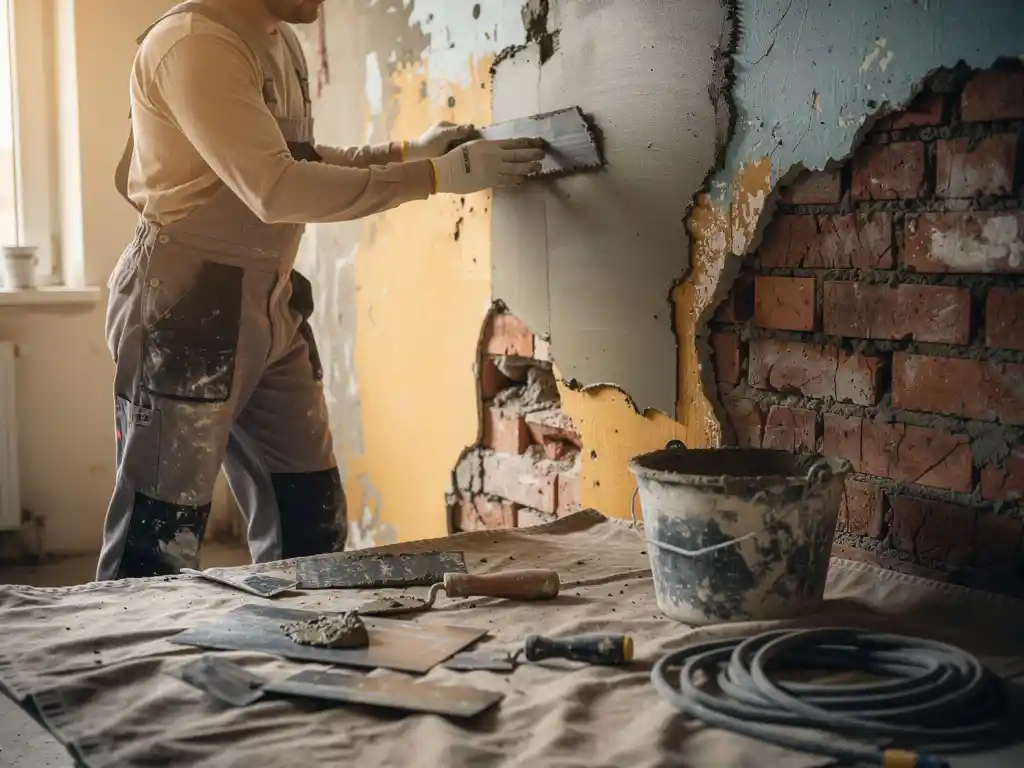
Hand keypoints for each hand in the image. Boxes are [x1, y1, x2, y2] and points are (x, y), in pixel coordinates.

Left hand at [404, 121, 475, 159]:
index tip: (481, 141)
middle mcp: (448, 133)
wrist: (416, 157)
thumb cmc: (428, 143)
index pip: (464, 128)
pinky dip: (462, 156)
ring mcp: (447, 143)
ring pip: (462, 146)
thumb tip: (472, 126)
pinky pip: (458, 153)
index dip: (472, 133)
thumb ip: (456, 131)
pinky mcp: (446, 153)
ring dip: (467, 150)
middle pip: (464, 137)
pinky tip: (468, 160)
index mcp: (447, 126)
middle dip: (471, 142)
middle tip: (480, 151)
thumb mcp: (443, 134)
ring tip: (476, 156)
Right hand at [429, 138, 545, 194]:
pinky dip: (515, 179)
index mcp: (489, 145)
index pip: (513, 142)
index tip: (538, 141)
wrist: (444, 171)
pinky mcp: (489, 181)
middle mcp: (493, 156)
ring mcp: (492, 169)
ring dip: (528, 167)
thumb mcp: (471, 146)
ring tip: (538, 167)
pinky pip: (506, 180)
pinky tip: (523, 179)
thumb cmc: (455, 158)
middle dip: (532, 154)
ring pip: (515, 168)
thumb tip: (498, 149)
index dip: (527, 142)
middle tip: (543, 154)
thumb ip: (486, 149)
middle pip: (517, 154)